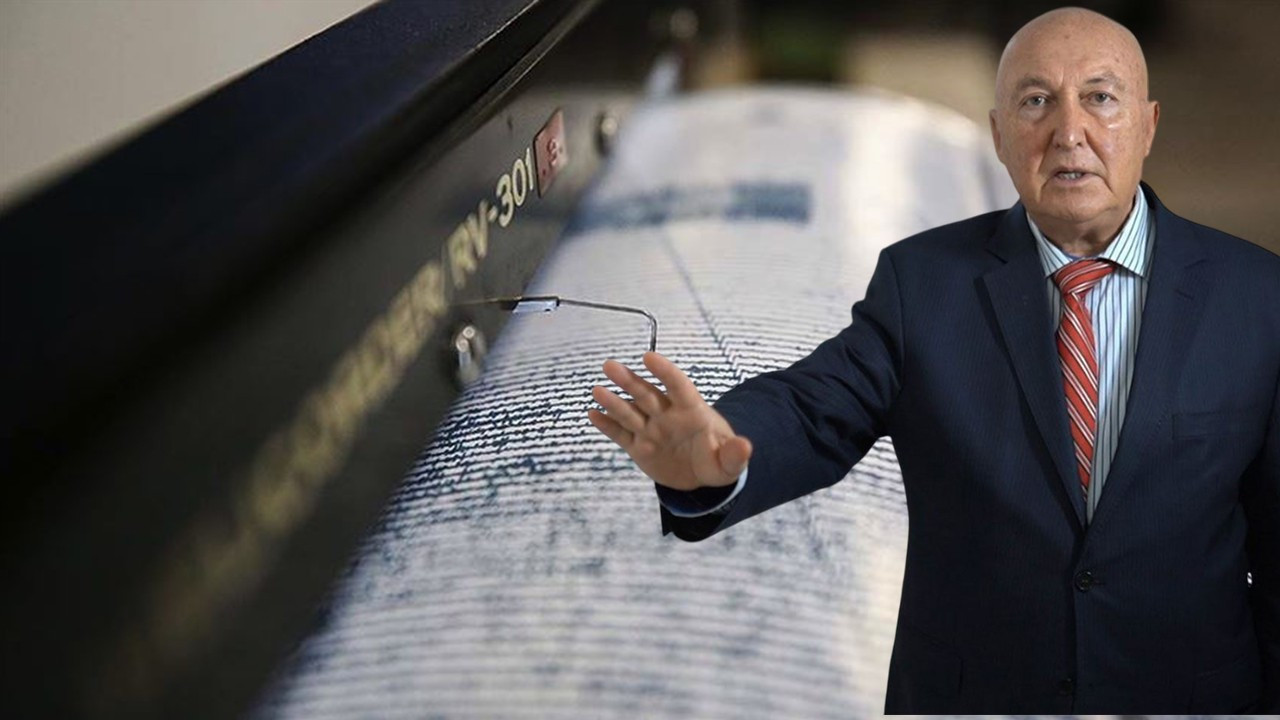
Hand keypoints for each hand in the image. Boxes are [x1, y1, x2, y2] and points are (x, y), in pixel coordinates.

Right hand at [588, 351, 751, 491]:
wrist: (701, 475)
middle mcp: (667, 415)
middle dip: (629, 381)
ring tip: (598, 390)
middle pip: (647, 394)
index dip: (665, 372)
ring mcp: (651, 429)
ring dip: (613, 401)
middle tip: (610, 366)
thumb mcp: (729, 462)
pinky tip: (593, 414)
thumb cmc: (717, 460)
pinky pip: (620, 434)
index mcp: (692, 411)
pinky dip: (607, 425)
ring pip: (630, 411)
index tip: (649, 357)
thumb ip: (734, 454)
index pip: (678, 386)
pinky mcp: (638, 446)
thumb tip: (746, 446)